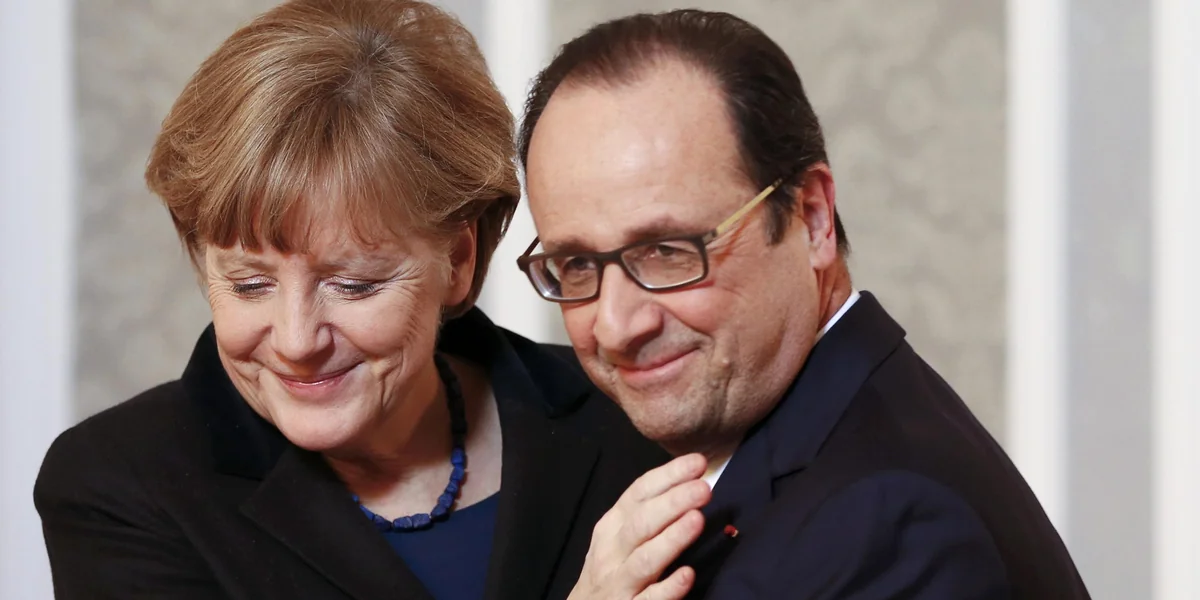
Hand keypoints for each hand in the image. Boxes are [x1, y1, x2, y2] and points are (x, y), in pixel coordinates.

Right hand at [568, 453, 711, 599]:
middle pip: (641, 522)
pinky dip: (667, 587)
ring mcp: (619, 582)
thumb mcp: (617, 537)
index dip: (667, 477)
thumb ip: (645, 514)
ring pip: (644, 559)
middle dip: (672, 503)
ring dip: (671, 539)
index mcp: (612, 526)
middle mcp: (612, 551)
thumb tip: (689, 485)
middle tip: (704, 488)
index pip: (638, 493)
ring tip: (697, 520)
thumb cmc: (610, 570)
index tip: (698, 463)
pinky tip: (687, 575)